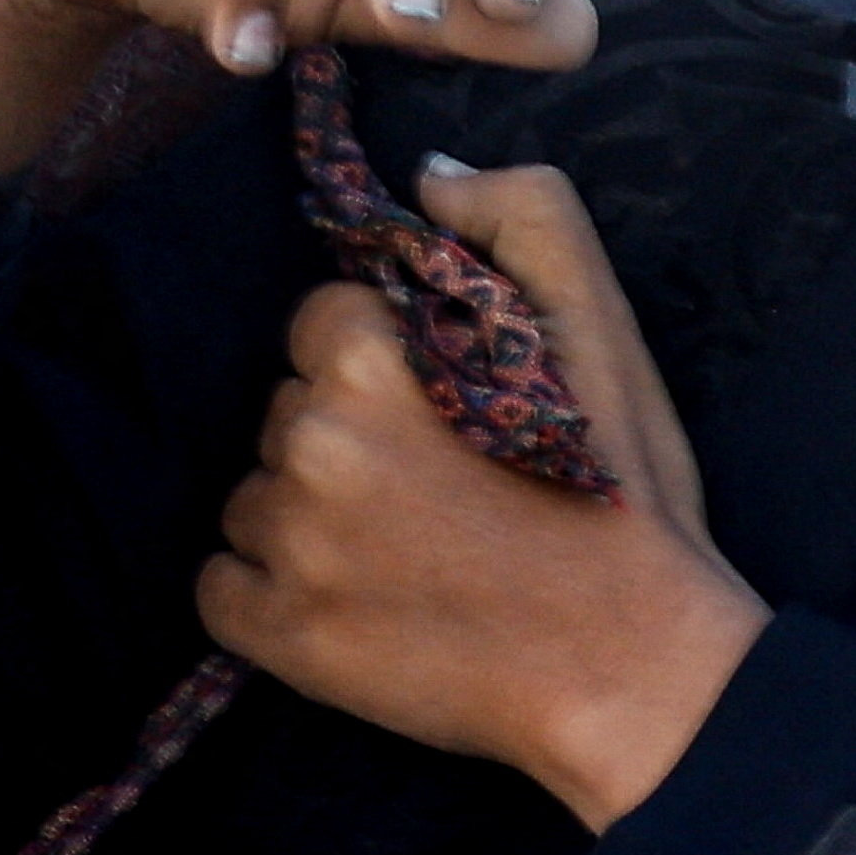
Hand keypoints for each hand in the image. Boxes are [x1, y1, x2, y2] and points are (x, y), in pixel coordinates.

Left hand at [197, 161, 764, 830]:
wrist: (634, 673)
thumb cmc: (622, 497)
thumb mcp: (603, 328)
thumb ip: (521, 215)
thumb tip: (427, 181)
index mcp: (373, 361)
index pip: (321, 321)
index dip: (380, 359)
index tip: (437, 408)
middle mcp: (314, 444)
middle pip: (288, 409)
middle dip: (344, 435)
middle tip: (434, 487)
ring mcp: (289, 545)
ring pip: (256, 494)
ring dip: (306, 514)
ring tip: (402, 550)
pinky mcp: (279, 636)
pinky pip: (221, 586)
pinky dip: (266, 591)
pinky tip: (348, 599)